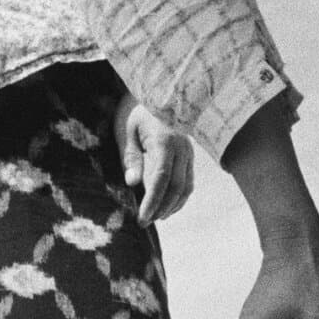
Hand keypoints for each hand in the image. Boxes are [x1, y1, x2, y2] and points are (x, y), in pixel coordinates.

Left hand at [115, 93, 195, 223]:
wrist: (159, 96)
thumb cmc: (137, 114)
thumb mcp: (128, 132)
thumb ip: (131, 157)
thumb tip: (133, 182)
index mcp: (165, 142)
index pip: (161, 179)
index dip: (153, 201)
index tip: (142, 217)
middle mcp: (182, 148)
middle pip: (177, 187)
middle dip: (161, 208)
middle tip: (145, 222)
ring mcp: (189, 153)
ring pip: (186, 187)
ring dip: (172, 206)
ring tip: (155, 217)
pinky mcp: (190, 156)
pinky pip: (188, 181)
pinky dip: (179, 197)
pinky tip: (166, 206)